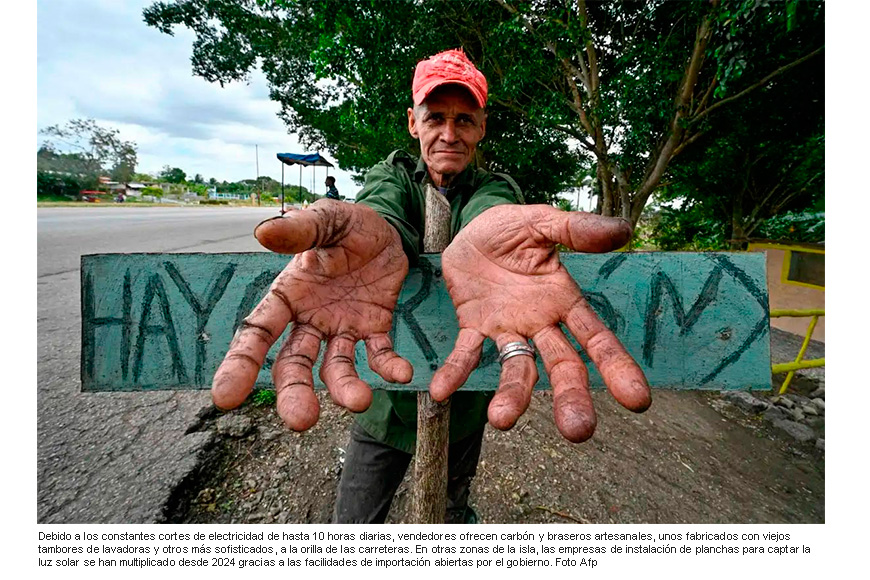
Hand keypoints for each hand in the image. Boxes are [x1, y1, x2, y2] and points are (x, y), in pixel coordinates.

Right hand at [212, 200, 412, 429]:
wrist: (390, 227)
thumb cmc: (348, 224)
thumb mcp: (328, 219)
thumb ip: (302, 229)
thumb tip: (264, 233)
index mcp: (288, 294)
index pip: (258, 332)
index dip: (241, 363)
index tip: (226, 397)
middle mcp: (309, 319)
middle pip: (294, 364)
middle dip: (294, 392)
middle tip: (301, 421)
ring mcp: (341, 328)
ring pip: (335, 368)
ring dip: (344, 388)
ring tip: (360, 401)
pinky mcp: (374, 330)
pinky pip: (379, 355)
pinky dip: (388, 367)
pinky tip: (402, 373)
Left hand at [430, 204, 650, 441]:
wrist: (469, 226)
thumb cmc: (512, 228)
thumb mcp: (542, 222)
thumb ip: (576, 229)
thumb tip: (623, 231)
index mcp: (564, 301)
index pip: (597, 339)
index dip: (616, 367)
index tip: (637, 400)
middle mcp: (540, 323)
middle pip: (562, 365)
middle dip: (571, 396)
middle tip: (578, 431)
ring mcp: (507, 328)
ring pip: (517, 368)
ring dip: (512, 395)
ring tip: (502, 419)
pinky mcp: (473, 326)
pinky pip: (465, 353)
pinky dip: (455, 371)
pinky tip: (441, 390)